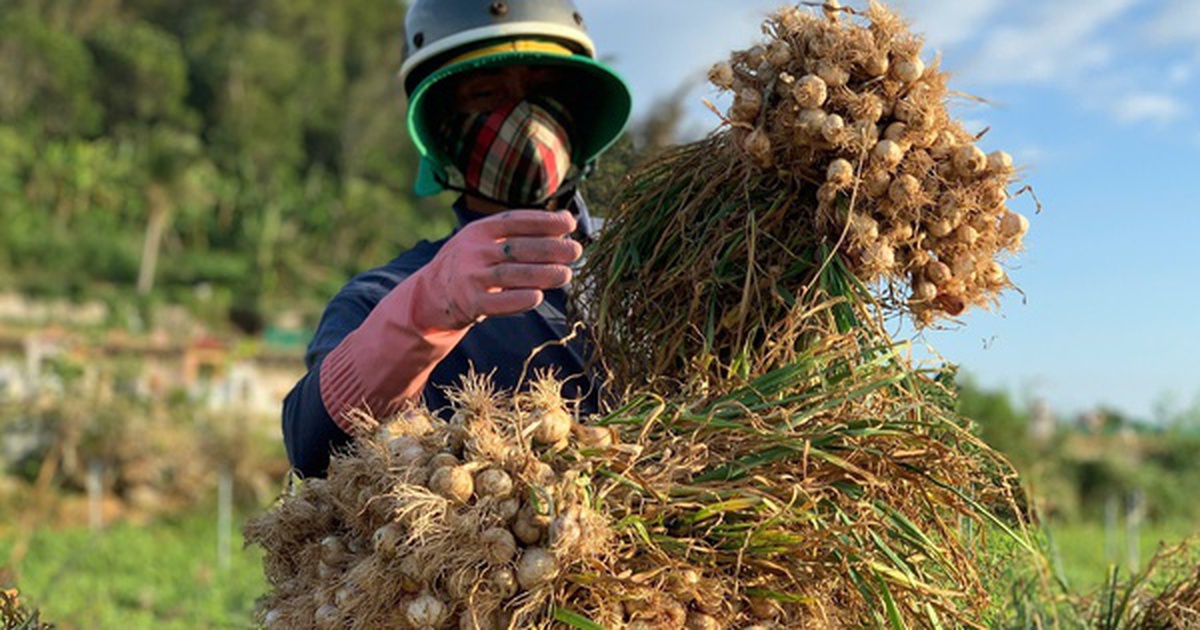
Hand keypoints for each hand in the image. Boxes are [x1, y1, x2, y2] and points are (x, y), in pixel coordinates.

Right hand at [409, 210, 581, 330]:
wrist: (433, 293)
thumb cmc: (474, 263)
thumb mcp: (487, 239)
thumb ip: (519, 233)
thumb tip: (568, 223)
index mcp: (481, 229)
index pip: (517, 221)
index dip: (545, 221)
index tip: (570, 224)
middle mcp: (474, 250)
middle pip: (519, 248)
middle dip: (552, 248)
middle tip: (576, 251)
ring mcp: (471, 277)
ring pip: (512, 274)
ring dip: (543, 274)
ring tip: (566, 274)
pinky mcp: (470, 303)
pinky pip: (498, 302)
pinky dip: (520, 299)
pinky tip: (539, 296)